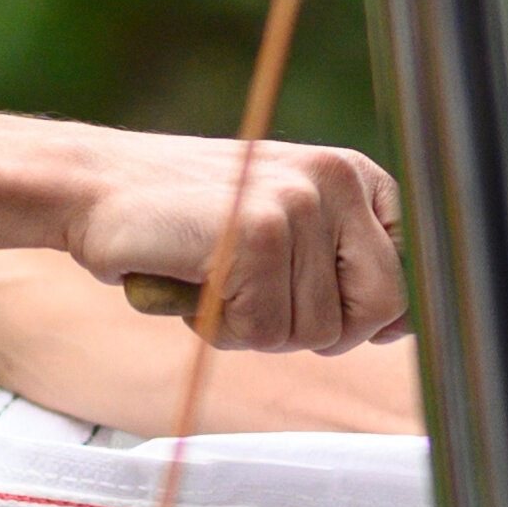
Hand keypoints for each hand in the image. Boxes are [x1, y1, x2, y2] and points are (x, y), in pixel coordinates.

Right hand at [63, 131, 404, 352]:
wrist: (93, 188)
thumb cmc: (184, 218)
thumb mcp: (279, 221)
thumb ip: (336, 259)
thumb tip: (399, 323)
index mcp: (350, 174)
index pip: (414, 265)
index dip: (382, 311)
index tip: (340, 316)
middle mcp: (334, 180)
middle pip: (383, 306)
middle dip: (325, 329)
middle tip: (263, 304)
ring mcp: (298, 205)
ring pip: (319, 330)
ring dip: (260, 328)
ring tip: (218, 280)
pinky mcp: (258, 236)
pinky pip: (266, 333)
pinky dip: (225, 328)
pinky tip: (196, 282)